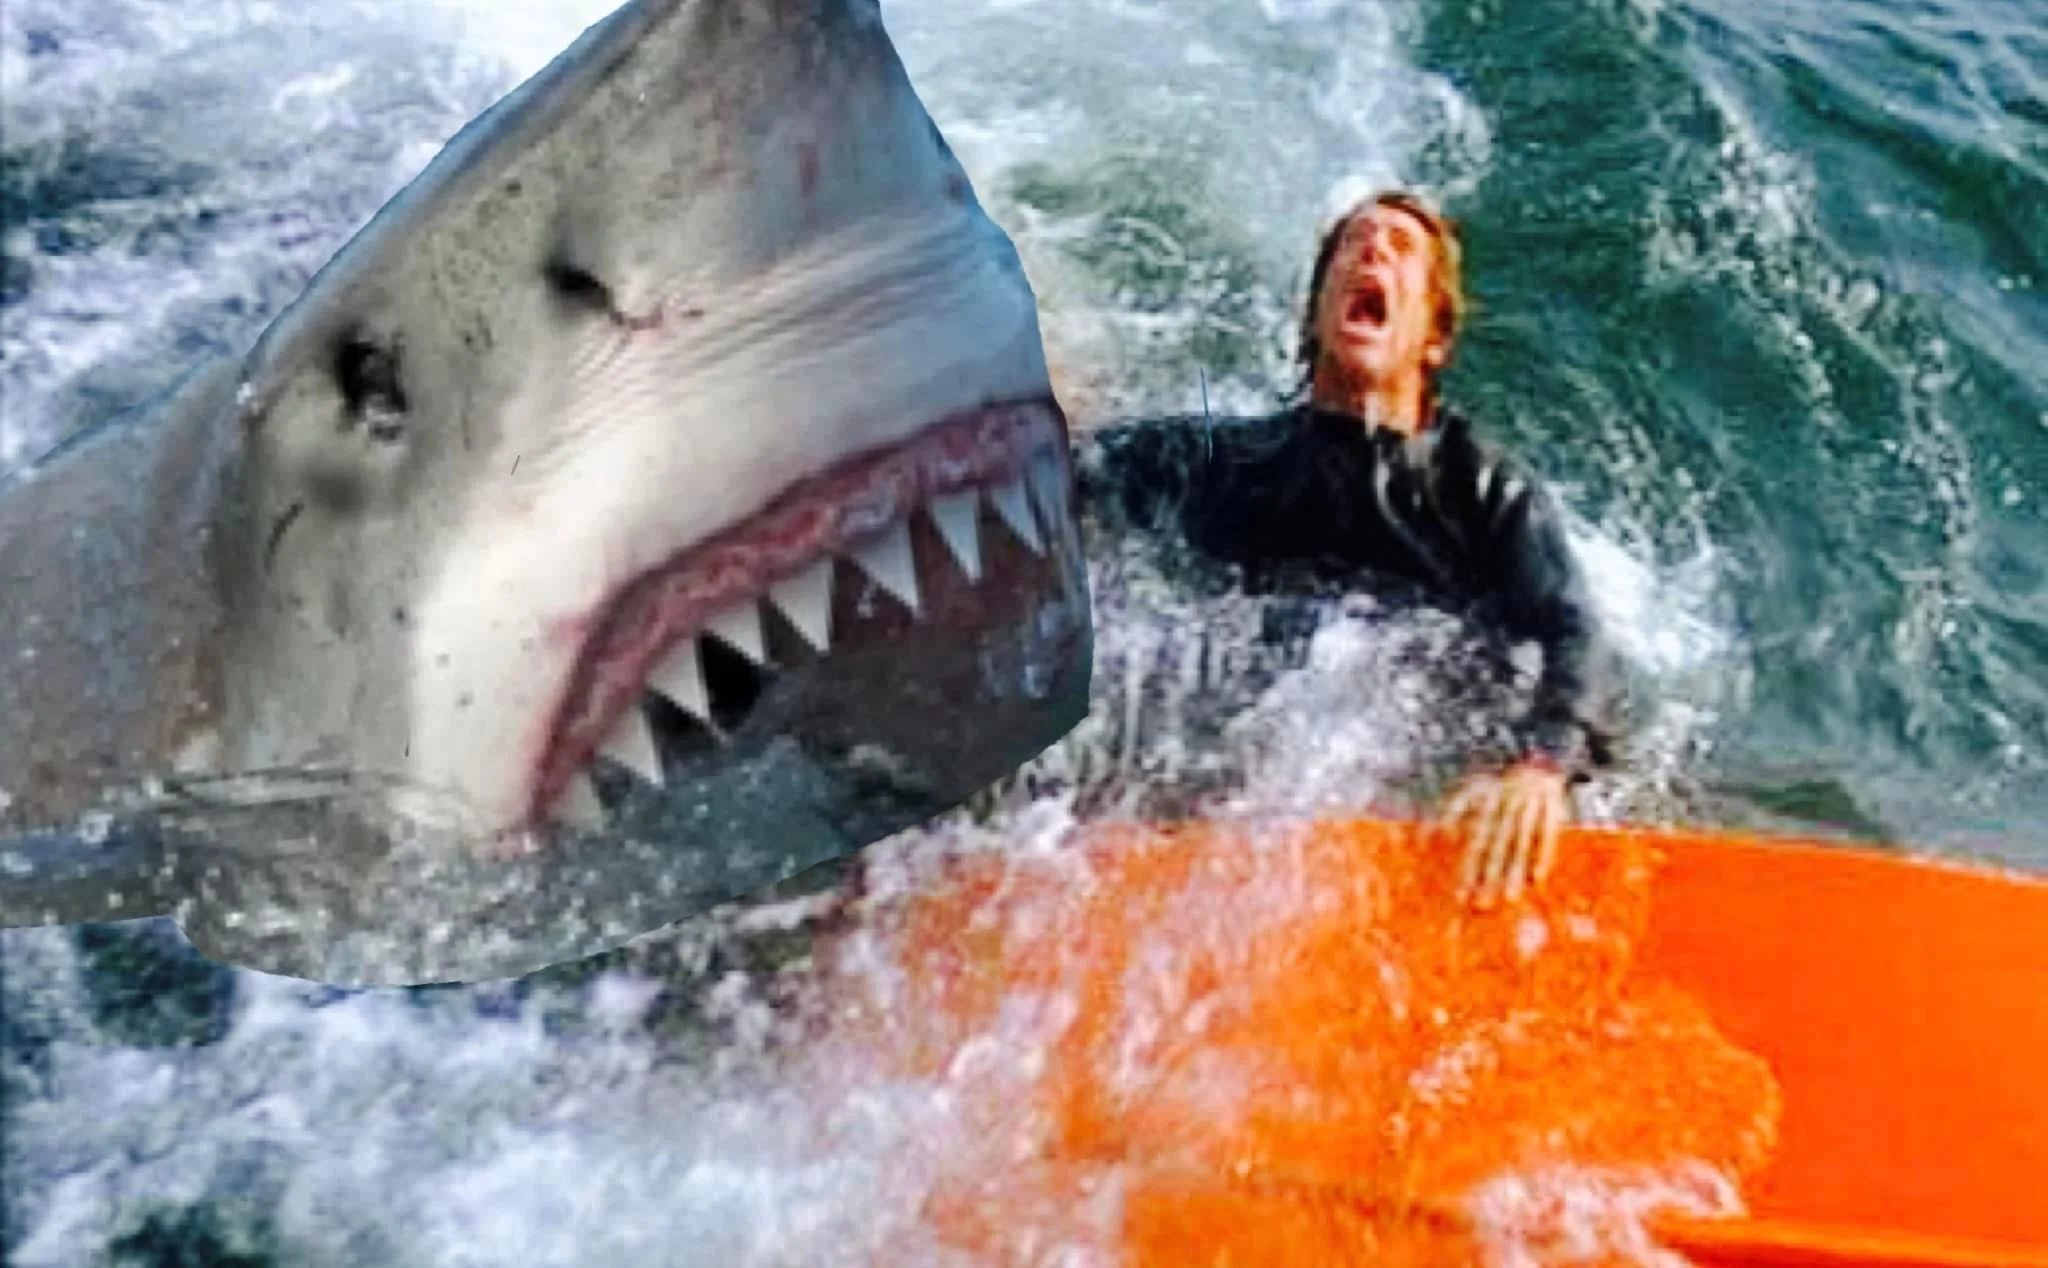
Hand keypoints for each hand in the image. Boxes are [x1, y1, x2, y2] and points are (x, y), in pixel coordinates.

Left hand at [1440, 757, 1570, 908]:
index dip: (1467, 866)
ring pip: (1519, 844)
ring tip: (1509, 898)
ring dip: (1514, 871)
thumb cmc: (1497, 780)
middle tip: (1481, 905)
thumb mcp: (1471, 787)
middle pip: (1495, 845)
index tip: (1459, 894)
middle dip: (1488, 875)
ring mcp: (1528, 806)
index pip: (1473, 840)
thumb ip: (1449, 811)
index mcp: (1484, 801)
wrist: (1538, 754)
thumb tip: (1423, 839)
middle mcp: (1505, 804)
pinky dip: (1543, 855)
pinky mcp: (1551, 808)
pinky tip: (1537, 879)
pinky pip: (1546, 835)